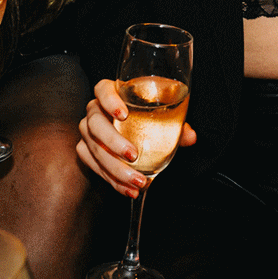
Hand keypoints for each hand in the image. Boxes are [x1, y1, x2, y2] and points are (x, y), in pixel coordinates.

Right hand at [77, 78, 196, 197]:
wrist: (132, 128)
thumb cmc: (147, 114)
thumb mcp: (163, 113)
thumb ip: (176, 124)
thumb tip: (191, 137)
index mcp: (111, 92)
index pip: (103, 89)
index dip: (110, 100)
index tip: (123, 114)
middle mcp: (95, 110)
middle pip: (95, 123)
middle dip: (113, 142)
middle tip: (133, 155)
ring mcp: (88, 131)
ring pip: (93, 148)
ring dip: (114, 168)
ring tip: (136, 181)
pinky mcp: (86, 150)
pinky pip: (93, 166)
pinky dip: (111, 180)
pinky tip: (127, 189)